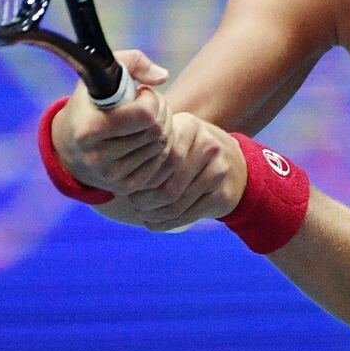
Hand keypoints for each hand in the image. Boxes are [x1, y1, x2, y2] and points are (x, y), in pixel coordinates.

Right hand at [51, 49, 171, 192]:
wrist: (68, 146)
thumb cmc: (91, 103)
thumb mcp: (103, 73)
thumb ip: (133, 61)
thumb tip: (163, 76)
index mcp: (90, 128)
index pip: (146, 115)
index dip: (151, 99)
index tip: (141, 93)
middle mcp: (98, 157)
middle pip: (157, 130)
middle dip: (160, 112)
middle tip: (148, 105)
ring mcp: (111, 176)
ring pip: (162, 146)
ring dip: (162, 128)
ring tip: (145, 121)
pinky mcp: (123, 187)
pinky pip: (161, 164)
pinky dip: (159, 148)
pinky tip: (146, 138)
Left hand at [128, 115, 247, 231]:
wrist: (236, 164)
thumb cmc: (190, 152)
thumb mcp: (175, 137)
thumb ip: (150, 144)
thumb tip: (113, 169)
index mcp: (189, 127)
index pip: (158, 158)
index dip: (140, 177)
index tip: (130, 186)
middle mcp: (208, 145)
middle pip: (166, 184)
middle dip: (144, 201)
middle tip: (135, 204)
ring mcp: (219, 170)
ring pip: (175, 203)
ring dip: (153, 215)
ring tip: (144, 214)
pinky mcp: (224, 194)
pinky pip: (188, 215)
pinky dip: (166, 224)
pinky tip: (156, 223)